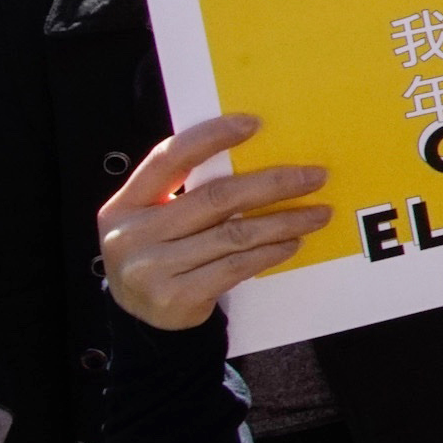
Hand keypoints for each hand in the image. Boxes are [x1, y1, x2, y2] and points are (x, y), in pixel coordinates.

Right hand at [97, 115, 329, 331]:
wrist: (138, 319)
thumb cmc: (157, 255)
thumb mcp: (152, 220)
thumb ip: (185, 192)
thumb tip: (256, 158)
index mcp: (125, 204)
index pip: (169, 158)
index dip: (211, 137)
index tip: (254, 124)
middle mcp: (132, 235)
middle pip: (215, 197)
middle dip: (272, 184)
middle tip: (314, 176)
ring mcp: (152, 269)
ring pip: (234, 234)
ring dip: (284, 221)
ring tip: (317, 214)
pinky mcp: (177, 297)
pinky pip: (237, 266)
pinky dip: (270, 252)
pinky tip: (292, 243)